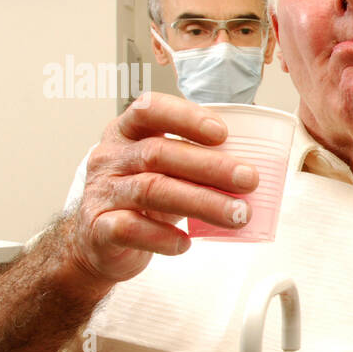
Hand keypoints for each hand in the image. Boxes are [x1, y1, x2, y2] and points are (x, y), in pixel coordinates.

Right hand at [66, 93, 260, 283]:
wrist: (98, 242)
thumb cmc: (142, 197)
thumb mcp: (165, 170)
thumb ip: (197, 162)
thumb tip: (254, 166)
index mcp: (128, 132)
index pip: (150, 110)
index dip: (186, 117)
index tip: (223, 133)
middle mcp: (111, 157)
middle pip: (159, 153)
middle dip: (210, 166)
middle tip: (249, 179)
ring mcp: (102, 192)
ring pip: (151, 191)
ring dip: (202, 203)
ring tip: (238, 214)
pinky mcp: (99, 228)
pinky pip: (130, 228)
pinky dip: (163, 236)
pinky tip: (187, 242)